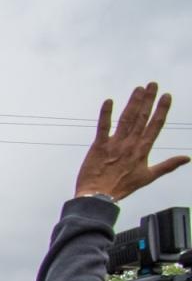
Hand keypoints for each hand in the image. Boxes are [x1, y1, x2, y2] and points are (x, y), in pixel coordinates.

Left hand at [74, 82, 189, 201]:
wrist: (99, 197)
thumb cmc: (122, 187)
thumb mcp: (148, 177)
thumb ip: (168, 165)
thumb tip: (188, 158)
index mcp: (143, 150)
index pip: (155, 126)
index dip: (161, 110)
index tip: (166, 96)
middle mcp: (131, 144)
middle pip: (142, 118)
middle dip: (148, 100)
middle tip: (153, 84)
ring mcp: (115, 144)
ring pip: (126, 119)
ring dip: (133, 103)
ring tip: (139, 89)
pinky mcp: (98, 146)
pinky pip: (103, 127)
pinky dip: (105, 114)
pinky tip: (109, 101)